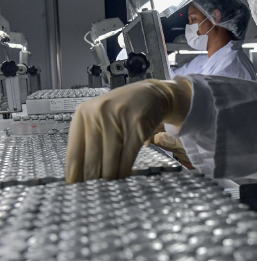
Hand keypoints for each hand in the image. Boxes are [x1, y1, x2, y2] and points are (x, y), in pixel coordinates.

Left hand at [66, 77, 191, 182]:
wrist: (151, 94)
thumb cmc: (122, 109)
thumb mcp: (99, 117)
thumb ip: (88, 140)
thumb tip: (79, 175)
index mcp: (83, 113)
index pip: (74, 153)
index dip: (74, 176)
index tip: (75, 190)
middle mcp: (98, 114)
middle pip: (91, 160)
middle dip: (93, 181)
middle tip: (93, 194)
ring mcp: (119, 119)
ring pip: (110, 162)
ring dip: (110, 179)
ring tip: (109, 189)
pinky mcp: (138, 127)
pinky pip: (127, 158)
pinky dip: (125, 172)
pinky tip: (123, 177)